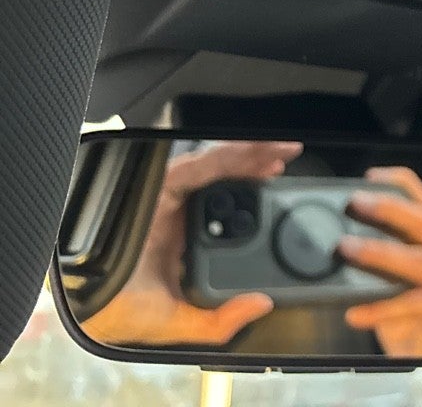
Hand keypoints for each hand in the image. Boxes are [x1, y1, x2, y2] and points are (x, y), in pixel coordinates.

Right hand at [83, 140, 301, 347]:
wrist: (82, 299)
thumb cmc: (119, 309)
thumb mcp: (178, 322)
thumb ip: (218, 321)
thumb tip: (260, 306)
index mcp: (193, 241)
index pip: (234, 211)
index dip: (260, 198)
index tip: (287, 193)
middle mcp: (185, 215)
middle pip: (230, 181)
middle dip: (260, 166)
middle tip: (287, 157)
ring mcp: (174, 198)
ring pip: (220, 167)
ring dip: (252, 154)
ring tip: (278, 150)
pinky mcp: (162, 184)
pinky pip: (201, 163)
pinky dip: (229, 154)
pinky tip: (252, 152)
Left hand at [338, 166, 421, 357]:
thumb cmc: (410, 322)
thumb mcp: (398, 281)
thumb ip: (386, 255)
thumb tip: (344, 233)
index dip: (400, 184)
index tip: (369, 177)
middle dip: (388, 209)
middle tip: (354, 203)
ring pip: (420, 259)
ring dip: (380, 252)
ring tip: (346, 248)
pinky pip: (416, 301)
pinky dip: (383, 306)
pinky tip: (356, 312)